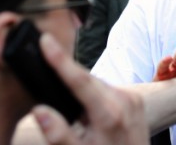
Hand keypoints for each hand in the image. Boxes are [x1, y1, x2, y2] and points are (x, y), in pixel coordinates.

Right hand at [31, 33, 148, 144]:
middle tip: (47, 68)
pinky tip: (88, 111)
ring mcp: (133, 98)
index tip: (46, 40)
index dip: (60, 59)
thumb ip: (58, 135)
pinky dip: (93, 95)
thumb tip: (39, 110)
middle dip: (66, 73)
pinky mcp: (136, 99)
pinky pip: (107, 89)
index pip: (79, 80)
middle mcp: (124, 101)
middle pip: (87, 78)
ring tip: (75, 111)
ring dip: (81, 88)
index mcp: (109, 114)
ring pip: (96, 83)